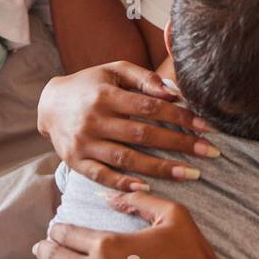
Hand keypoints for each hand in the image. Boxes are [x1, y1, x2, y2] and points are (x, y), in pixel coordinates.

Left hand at [14, 191, 229, 258]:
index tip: (55, 228)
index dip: (58, 229)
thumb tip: (109, 195)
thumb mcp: (171, 215)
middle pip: (56, 258)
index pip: (69, 233)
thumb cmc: (191, 257)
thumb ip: (138, 200)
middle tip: (40, 246)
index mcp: (109, 243)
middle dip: (45, 249)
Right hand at [36, 61, 216, 190]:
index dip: (180, 117)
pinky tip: (148, 188)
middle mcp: (94, 119)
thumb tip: (174, 92)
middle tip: (210, 152)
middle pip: (143, 135)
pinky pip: (102, 176)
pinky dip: (124, 184)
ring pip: (127, 159)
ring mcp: (84, 143)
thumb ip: (144, 78)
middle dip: (180, 144)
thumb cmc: (90, 84)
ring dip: (161, 168)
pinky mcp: (75, 162)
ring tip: (191, 174)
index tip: (206, 127)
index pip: (150, 107)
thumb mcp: (114, 71)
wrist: (49, 104)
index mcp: (106, 94)